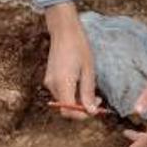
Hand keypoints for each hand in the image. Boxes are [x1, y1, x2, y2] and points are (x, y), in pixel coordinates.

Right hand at [43, 3, 99, 120]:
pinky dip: (71, 94)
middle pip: (65, 108)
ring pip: (63, 101)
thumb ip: (88, 93)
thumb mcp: (88, 71)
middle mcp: (52, 85)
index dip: (82, 115)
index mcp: (62, 83)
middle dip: (82, 109)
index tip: (95, 110)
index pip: (69, 111)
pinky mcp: (49, 78)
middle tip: (98, 100)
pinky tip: (81, 84)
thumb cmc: (79, 47)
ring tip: (92, 91)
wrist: (64, 30)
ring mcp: (49, 81)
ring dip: (77, 101)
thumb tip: (91, 111)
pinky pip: (60, 93)